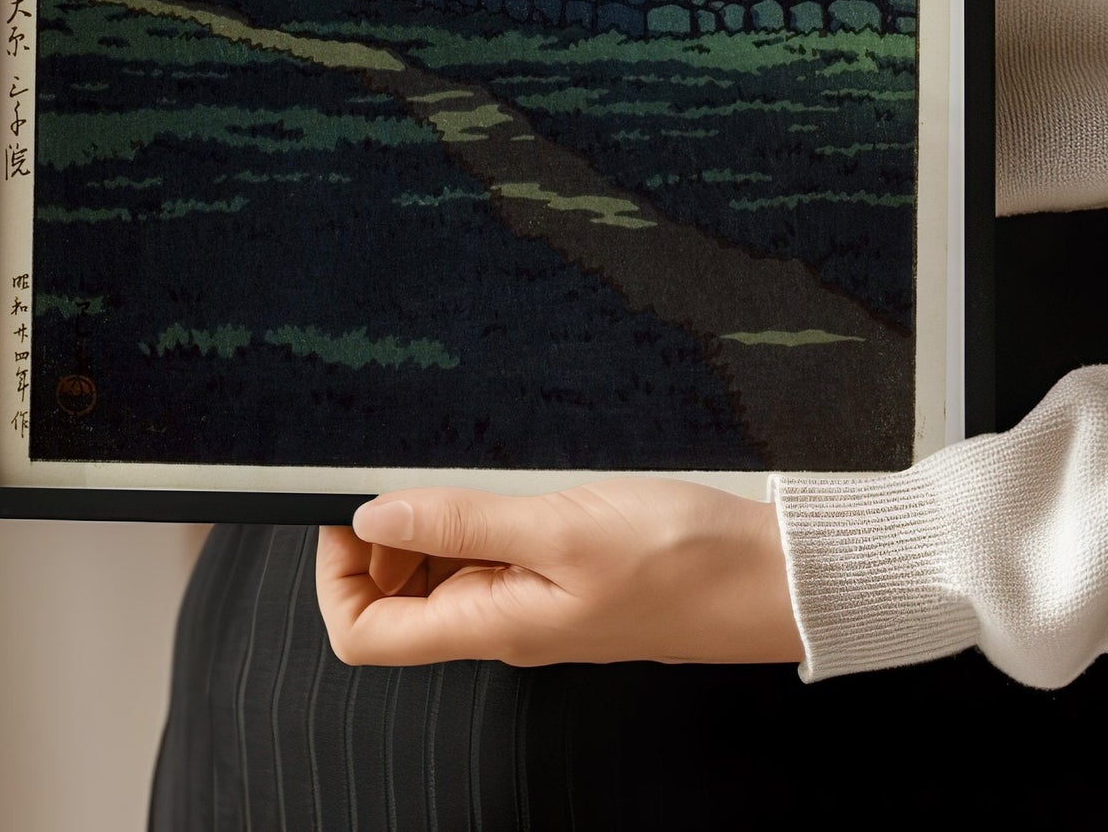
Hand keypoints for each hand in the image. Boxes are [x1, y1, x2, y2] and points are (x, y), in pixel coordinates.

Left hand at [315, 478, 803, 668]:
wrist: (771, 577)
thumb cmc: (684, 558)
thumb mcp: (560, 525)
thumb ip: (462, 522)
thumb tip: (371, 518)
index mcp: (492, 627)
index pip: (365, 635)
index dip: (336, 575)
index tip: (348, 509)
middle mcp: (503, 624)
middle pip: (394, 601)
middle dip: (381, 538)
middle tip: (409, 474)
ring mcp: (533, 602)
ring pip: (442, 574)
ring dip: (433, 521)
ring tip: (466, 471)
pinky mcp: (563, 577)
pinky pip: (493, 554)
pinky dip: (481, 515)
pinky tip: (509, 478)